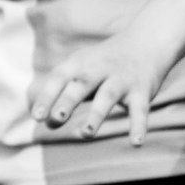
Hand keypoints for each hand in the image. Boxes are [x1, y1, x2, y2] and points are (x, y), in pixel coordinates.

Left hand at [37, 18, 172, 143]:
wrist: (148, 41)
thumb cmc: (104, 63)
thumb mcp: (81, 68)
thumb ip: (62, 93)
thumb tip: (45, 121)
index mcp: (80, 63)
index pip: (59, 79)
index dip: (47, 97)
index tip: (37, 116)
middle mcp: (100, 69)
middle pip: (81, 84)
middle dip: (68, 101)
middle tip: (57, 118)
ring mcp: (122, 80)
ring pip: (108, 96)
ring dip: (96, 115)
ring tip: (85, 134)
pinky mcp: (142, 91)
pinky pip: (140, 110)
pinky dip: (139, 126)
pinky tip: (136, 143)